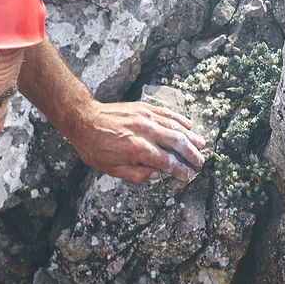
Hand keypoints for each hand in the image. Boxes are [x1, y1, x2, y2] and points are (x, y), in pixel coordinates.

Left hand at [66, 100, 207, 184]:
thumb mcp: (110, 168)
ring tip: (201, 145)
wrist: (83, 119)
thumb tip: (157, 175)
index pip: (167, 162)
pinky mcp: (143, 108)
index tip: (188, 175)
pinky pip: (167, 113)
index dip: (180, 169)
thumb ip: (136, 174)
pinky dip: (180, 120)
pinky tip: (188, 126)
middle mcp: (145, 132)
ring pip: (175, 127)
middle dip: (191, 154)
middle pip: (177, 144)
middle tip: (200, 162)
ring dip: (191, 137)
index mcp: (137, 149)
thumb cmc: (93, 146)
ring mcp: (146, 118)